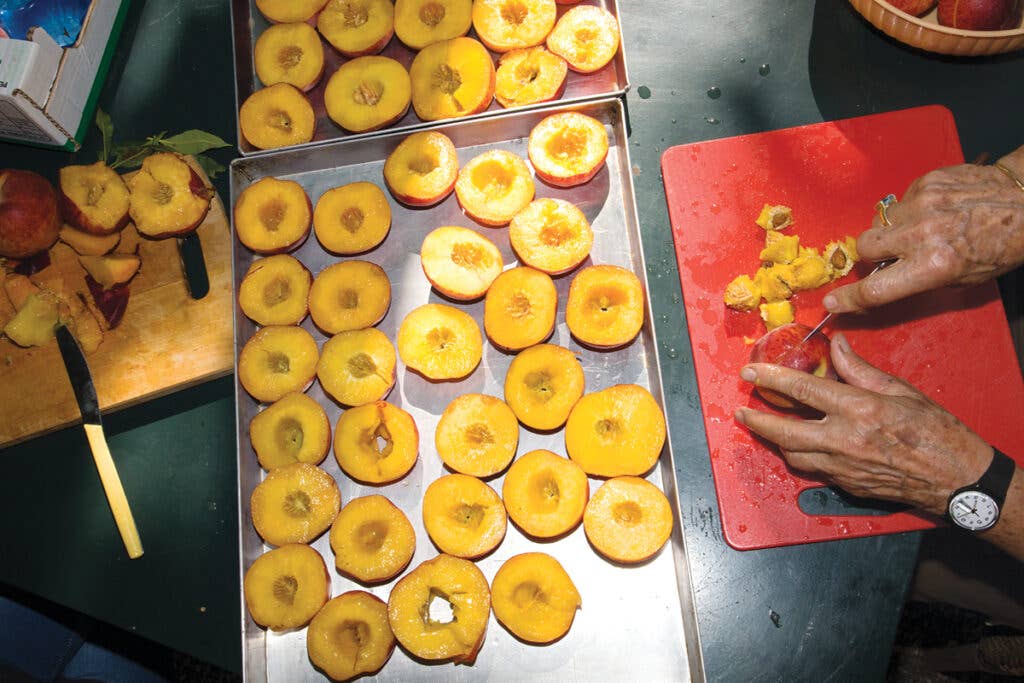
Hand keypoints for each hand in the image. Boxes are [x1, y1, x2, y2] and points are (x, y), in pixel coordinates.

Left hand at [734, 333, 992, 515]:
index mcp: (859, 410)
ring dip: (775, 440)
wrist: (957, 479)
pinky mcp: (847, 485)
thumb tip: (835, 345)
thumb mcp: (900, 390)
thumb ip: (860, 369)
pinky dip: (801, 456)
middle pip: (785, 431)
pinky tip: (798, 446)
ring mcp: (843, 467)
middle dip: (757, 420)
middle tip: (740, 410)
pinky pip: (813, 470)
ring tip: (763, 426)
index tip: (750, 372)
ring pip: (794, 455)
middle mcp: (845, 440)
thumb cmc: (936, 432)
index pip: (802, 389)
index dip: (771, 379)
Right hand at [824, 160, 1023, 313]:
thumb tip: (887, 280)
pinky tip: (932, 210)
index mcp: (935, 265)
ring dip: (888, 230)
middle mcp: (923, 234)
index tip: (833, 303)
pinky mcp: (925, 182)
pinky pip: (899, 200)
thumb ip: (921, 280)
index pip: (876, 290)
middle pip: (865, 247)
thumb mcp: (964, 278)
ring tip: (915, 229)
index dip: (849, 299)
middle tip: (888, 255)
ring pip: (878, 222)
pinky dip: (908, 209)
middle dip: (870, 254)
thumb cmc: (1001, 246)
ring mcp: (922, 203)